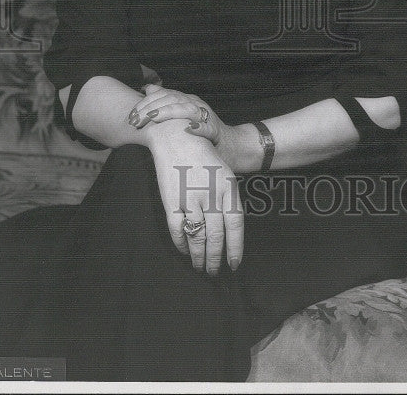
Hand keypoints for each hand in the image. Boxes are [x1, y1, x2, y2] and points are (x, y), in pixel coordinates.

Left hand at [129, 84, 256, 172]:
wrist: (231, 147)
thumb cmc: (202, 135)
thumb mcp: (181, 117)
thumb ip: (166, 104)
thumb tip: (147, 89)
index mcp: (186, 101)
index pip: (163, 94)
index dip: (146, 103)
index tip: (131, 115)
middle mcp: (196, 105)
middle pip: (172, 99)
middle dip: (151, 108)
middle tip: (136, 120)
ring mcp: (207, 116)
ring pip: (187, 109)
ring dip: (169, 112)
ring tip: (153, 118)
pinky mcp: (216, 131)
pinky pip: (207, 127)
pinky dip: (198, 128)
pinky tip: (188, 130)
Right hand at [147, 122, 243, 274]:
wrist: (176, 135)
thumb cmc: (203, 155)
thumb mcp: (224, 172)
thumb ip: (227, 198)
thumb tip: (229, 230)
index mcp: (228, 186)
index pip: (236, 225)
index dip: (236, 248)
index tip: (234, 264)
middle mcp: (211, 194)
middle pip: (216, 236)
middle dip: (216, 258)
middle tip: (214, 272)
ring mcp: (190, 198)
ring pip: (197, 237)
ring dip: (199, 257)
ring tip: (200, 267)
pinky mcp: (171, 200)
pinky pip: (177, 230)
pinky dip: (182, 244)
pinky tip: (185, 250)